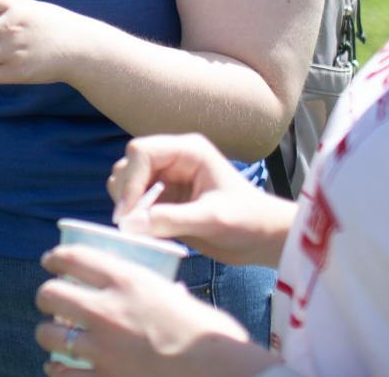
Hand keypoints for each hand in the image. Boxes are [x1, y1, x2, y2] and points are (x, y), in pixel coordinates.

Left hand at [35, 247, 271, 376]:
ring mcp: (102, 348)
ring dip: (48, 334)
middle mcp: (107, 310)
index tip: (51, 261)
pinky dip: (57, 370)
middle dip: (46, 296)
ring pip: (48, 335)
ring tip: (52, 335)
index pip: (73, 257)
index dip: (55, 257)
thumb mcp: (183, 301)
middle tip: (50, 300)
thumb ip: (163, 295)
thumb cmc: (212, 337)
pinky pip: (63, 374)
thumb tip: (166, 293)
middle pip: (50, 294)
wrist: (221, 375)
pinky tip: (57, 368)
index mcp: (128, 281)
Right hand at [106, 134, 295, 266]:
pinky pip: (135, 202)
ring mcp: (167, 179)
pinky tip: (145, 231)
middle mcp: (173, 160)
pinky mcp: (164, 199)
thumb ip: (171, 219)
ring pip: (126, 181)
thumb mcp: (212, 219)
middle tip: (129, 224)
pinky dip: (132, 215)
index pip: (142, 152)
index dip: (130, 180)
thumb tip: (129, 224)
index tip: (128, 213)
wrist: (263, 238)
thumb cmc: (248, 221)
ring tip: (138, 227)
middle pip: (129, 164)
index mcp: (188, 151)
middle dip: (125, 192)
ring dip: (126, 203)